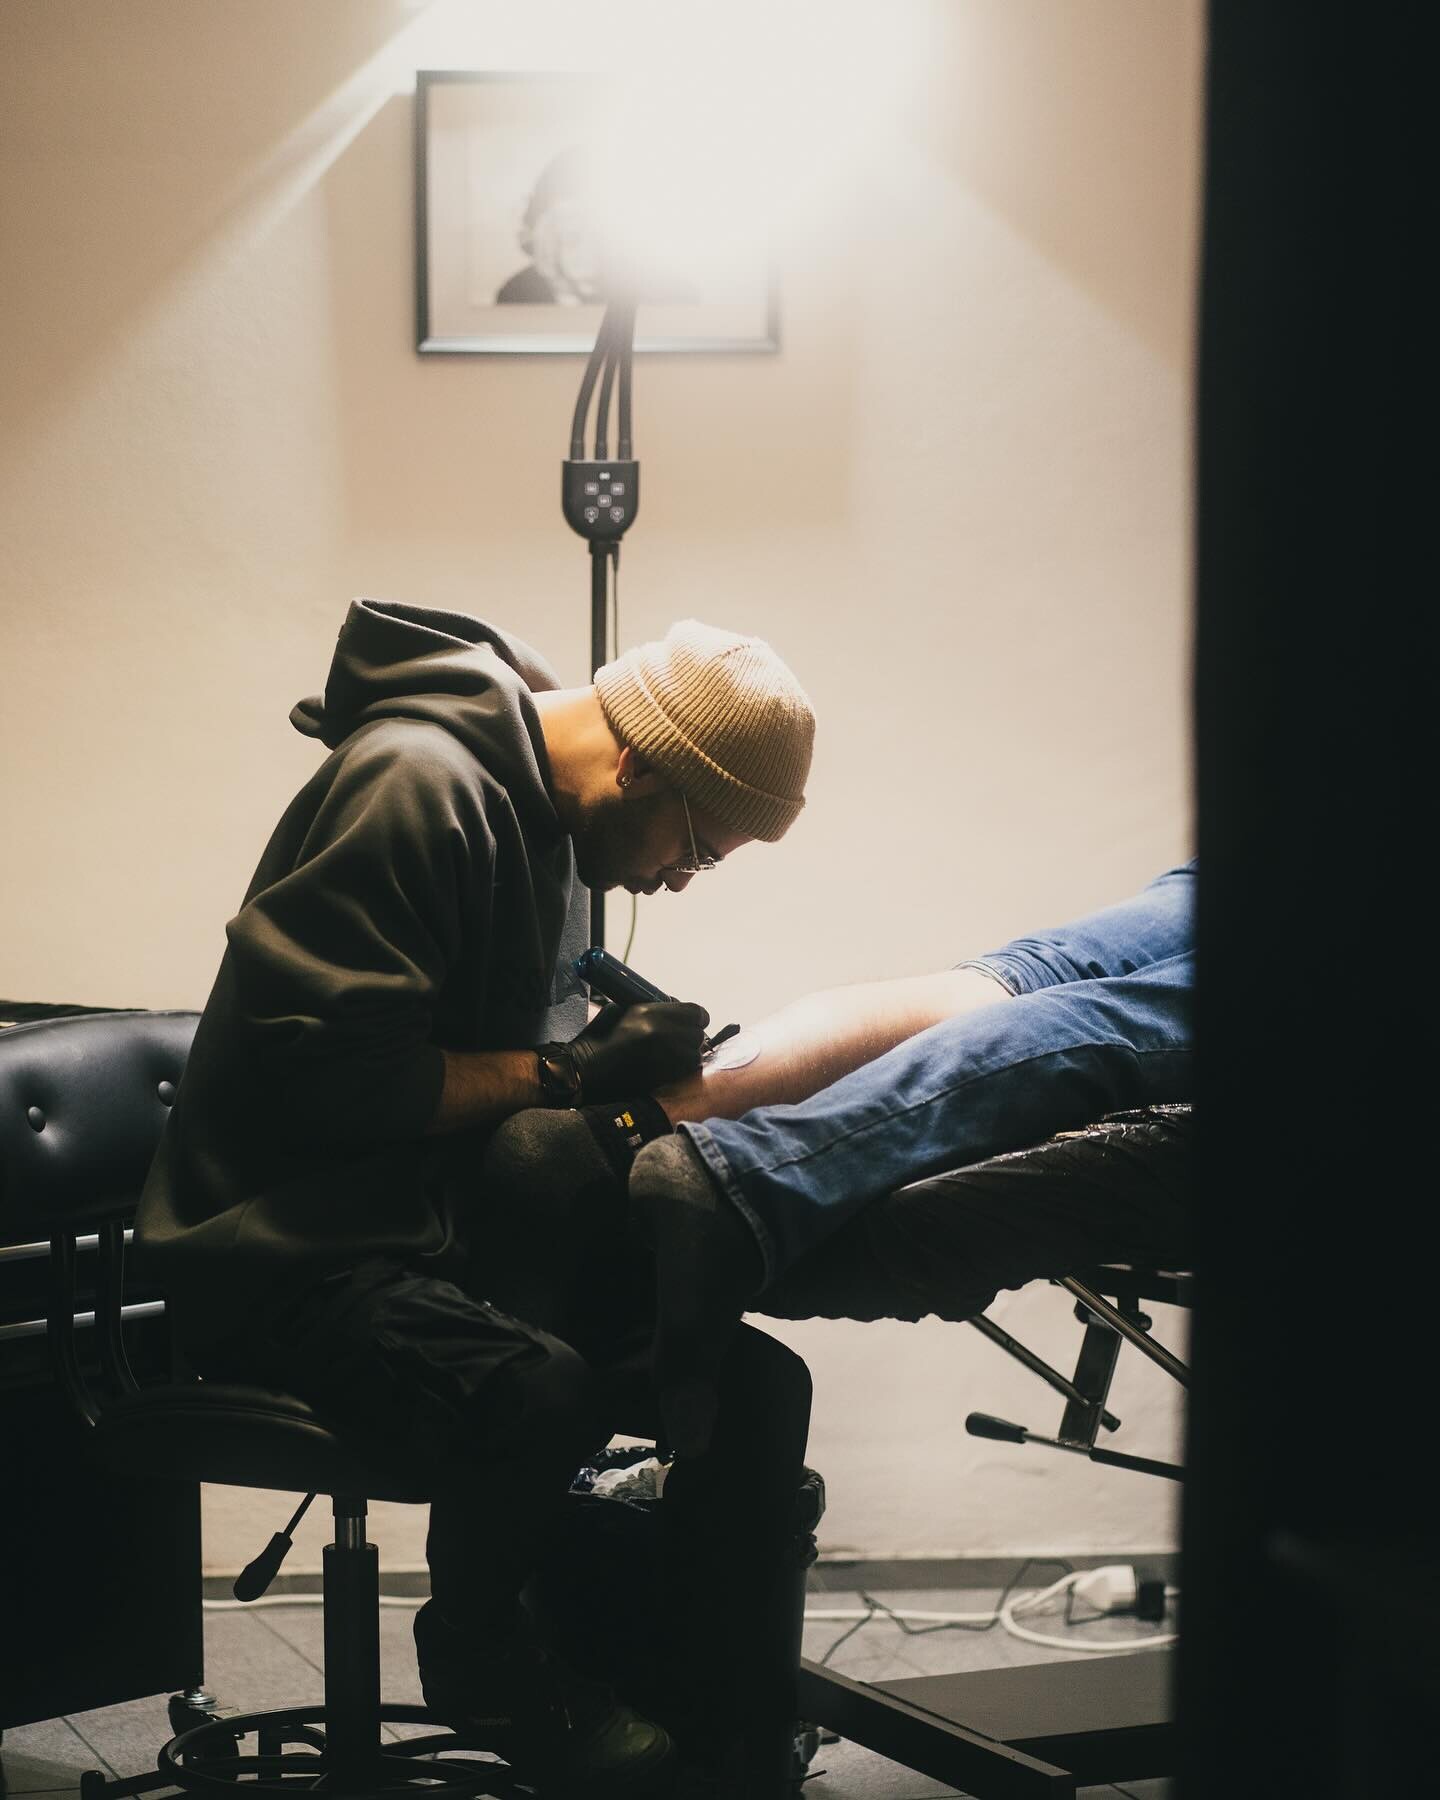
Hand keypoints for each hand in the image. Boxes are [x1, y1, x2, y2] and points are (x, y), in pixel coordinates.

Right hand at [543, 1001, 710, 1104]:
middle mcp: (662, 1034)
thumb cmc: (599, 1038)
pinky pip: (685, 1071)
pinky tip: (670, 1065)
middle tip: (681, 1038)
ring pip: (695, 1055)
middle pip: (698, 1034)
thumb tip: (670, 1007)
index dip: (696, 1016)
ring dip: (688, 1053)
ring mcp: (664, 1058)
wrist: (585, 1071)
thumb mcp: (620, 1010)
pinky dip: (682, 1068)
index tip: (692, 1020)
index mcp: (650, 1013)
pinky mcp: (662, 1078)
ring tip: (676, 1053)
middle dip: (692, 1035)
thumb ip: (650, 1008)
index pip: (695, 1012)